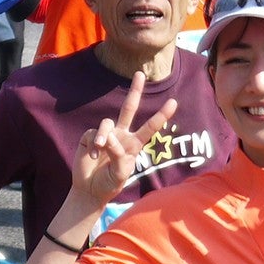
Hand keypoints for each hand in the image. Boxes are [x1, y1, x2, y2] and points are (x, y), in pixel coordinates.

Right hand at [71, 71, 176, 209]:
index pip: (150, 128)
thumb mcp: (120, 174)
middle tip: (140, 73)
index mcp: (134, 144)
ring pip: (108, 124)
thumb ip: (119, 157)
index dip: (161, 115)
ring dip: (104, 136)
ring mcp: (106, 134)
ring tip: (100, 147)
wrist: (90, 190)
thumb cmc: (109, 184)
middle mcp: (121, 135)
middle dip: (135, 91)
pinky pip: (94, 134)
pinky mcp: (90, 136)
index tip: (174, 102)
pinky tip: (92, 157)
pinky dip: (93, 146)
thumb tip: (110, 140)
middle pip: (129, 108)